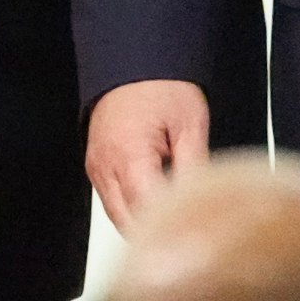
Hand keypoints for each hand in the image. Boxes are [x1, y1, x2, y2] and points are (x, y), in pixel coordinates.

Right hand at [86, 80, 210, 230]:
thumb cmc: (159, 86)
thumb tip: (202, 202)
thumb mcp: (190, 124)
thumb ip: (195, 168)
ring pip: (119, 219)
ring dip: (144, 226)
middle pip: (129, 223)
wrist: (132, 65)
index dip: (172, 226)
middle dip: (158, 234)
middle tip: (189, 235)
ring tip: (175, 225)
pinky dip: (134, 213)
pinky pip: (114, 205)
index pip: (149, 211)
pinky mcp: (97, 170)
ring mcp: (97, 171)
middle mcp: (106, 168)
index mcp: (129, 156)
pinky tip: (157, 212)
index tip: (196, 231)